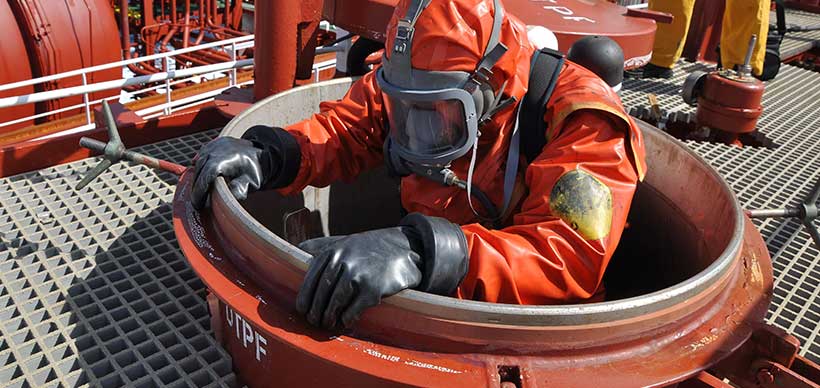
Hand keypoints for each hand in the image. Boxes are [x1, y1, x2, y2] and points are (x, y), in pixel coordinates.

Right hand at [191, 137, 269, 209]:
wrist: (262, 153)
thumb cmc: (257, 169)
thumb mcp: (252, 183)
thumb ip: (240, 189)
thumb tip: (228, 197)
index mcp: (226, 159)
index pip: (206, 175)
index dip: (199, 190)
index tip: (197, 203)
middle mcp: (218, 149)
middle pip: (200, 169)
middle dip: (196, 187)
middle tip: (197, 202)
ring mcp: (215, 145)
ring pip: (198, 162)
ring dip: (197, 177)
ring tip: (199, 192)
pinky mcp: (214, 144)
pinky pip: (201, 156)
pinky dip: (199, 167)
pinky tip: (200, 178)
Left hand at [296, 228, 422, 328]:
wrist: (403, 249)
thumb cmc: (369, 248)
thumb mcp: (345, 241)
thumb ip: (323, 245)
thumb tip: (299, 247)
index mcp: (333, 251)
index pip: (311, 279)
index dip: (305, 298)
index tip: (302, 310)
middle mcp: (343, 262)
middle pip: (321, 294)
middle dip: (315, 311)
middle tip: (314, 321)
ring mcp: (358, 275)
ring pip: (334, 304)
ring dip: (328, 317)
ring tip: (327, 324)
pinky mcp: (372, 289)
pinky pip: (353, 310)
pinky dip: (347, 319)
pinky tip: (346, 321)